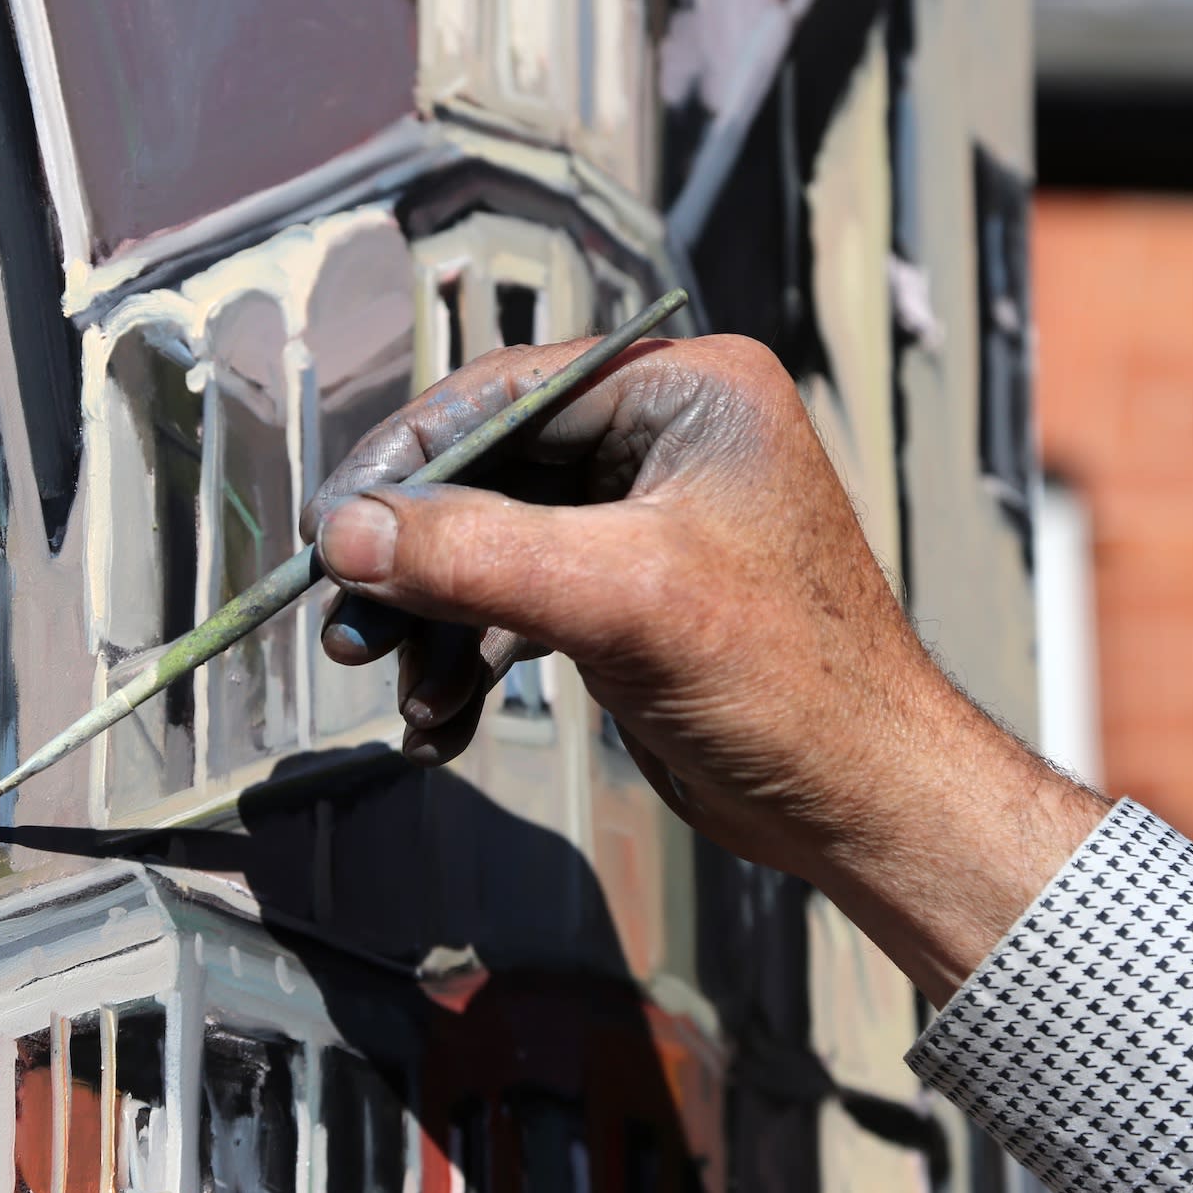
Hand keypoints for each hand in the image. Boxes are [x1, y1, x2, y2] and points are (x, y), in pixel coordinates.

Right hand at [302, 335, 1108, 1001]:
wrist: (865, 802)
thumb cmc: (795, 683)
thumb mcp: (623, 598)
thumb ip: (477, 553)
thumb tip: (347, 532)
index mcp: (686, 390)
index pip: (504, 393)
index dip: (406, 457)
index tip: (327, 524)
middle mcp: (662, 437)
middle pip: (487, 471)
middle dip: (414, 557)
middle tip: (350, 621)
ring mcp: (641, 516)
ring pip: (490, 544)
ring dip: (433, 620)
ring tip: (403, 695)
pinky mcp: (626, 592)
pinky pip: (515, 601)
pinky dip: (471, 656)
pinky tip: (444, 718)